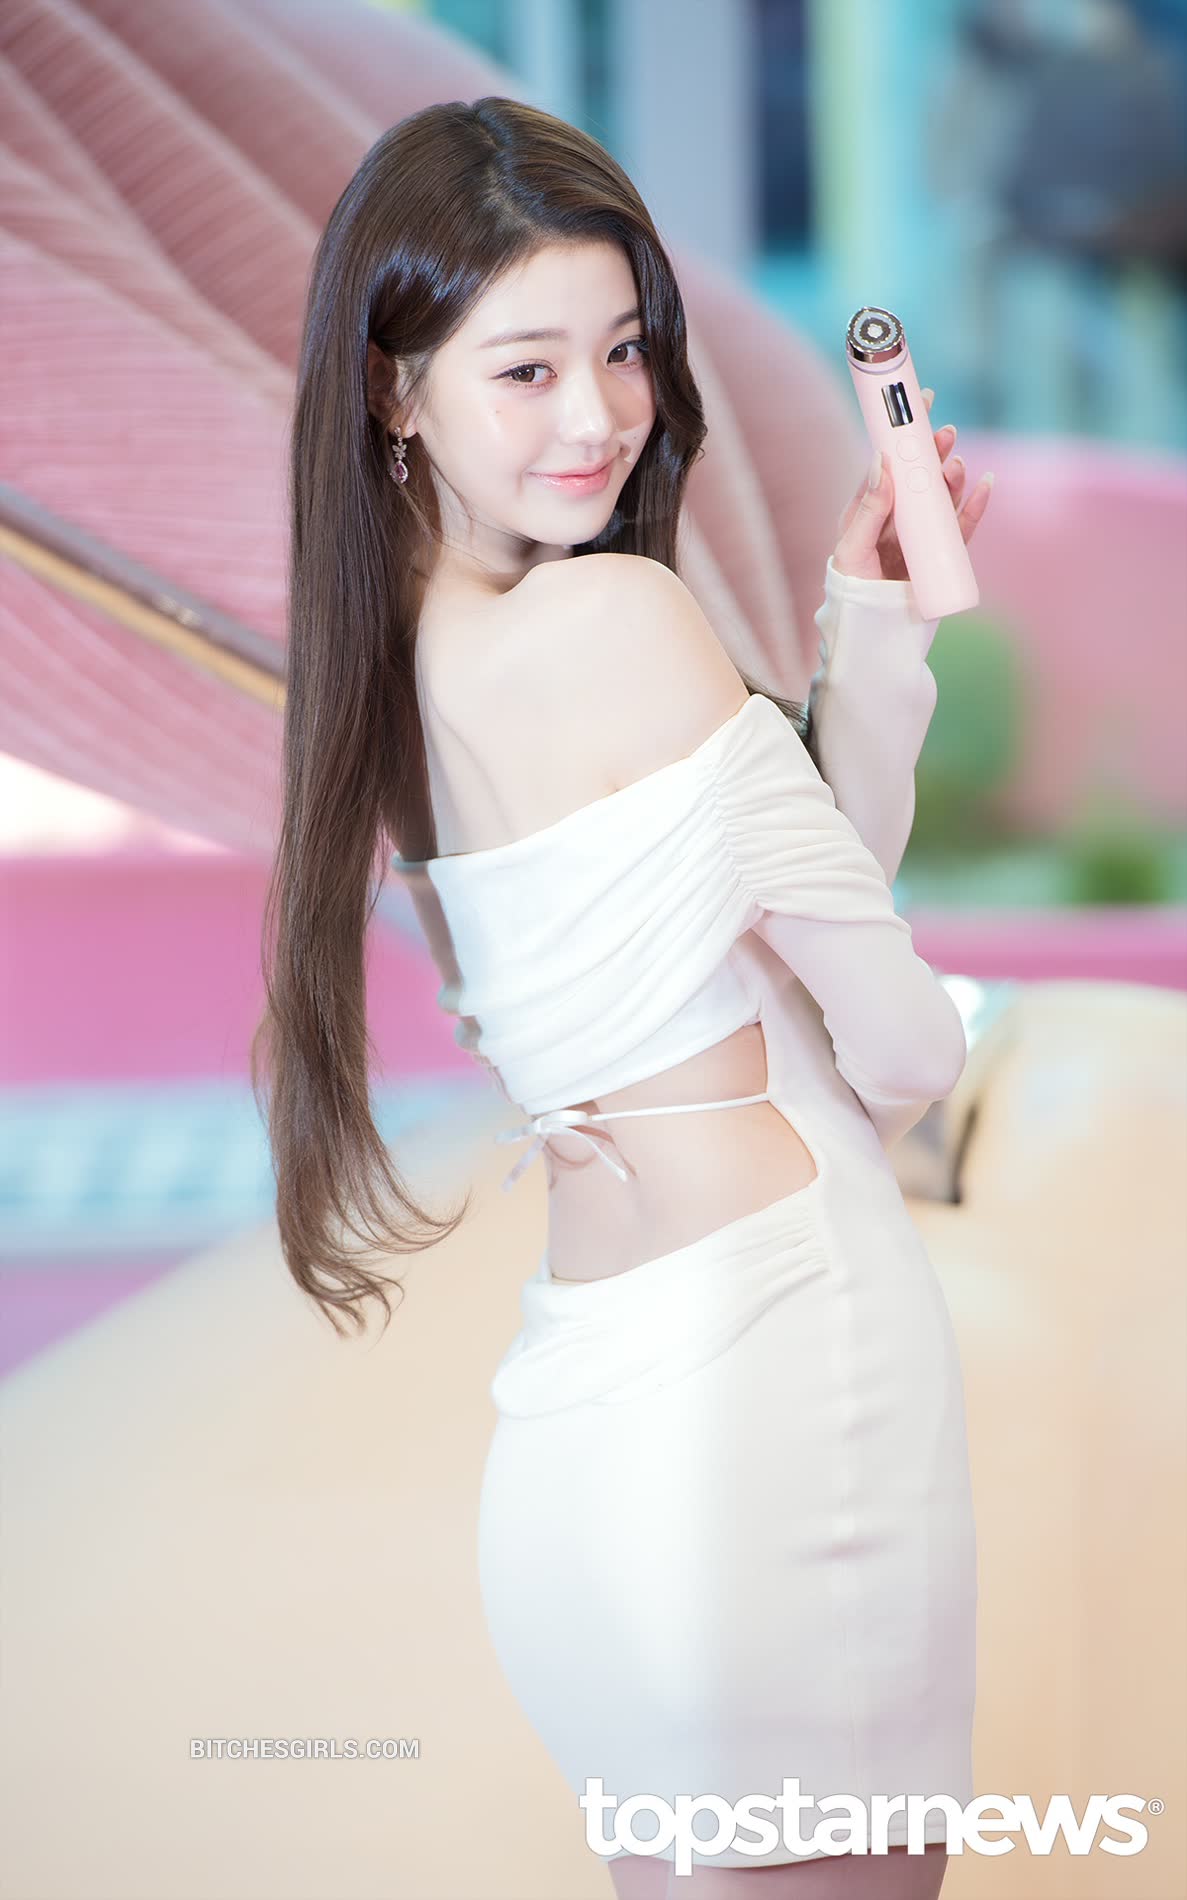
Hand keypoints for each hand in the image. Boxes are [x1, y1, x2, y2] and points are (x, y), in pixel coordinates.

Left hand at [832, 388, 993, 581]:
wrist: (872, 634)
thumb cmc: (852, 593)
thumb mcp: (854, 549)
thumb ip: (869, 509)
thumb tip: (882, 461)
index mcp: (869, 510)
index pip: (887, 464)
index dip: (902, 433)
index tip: (919, 402)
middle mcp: (897, 518)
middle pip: (918, 476)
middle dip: (932, 453)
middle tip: (944, 433)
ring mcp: (921, 535)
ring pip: (941, 498)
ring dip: (952, 478)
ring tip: (957, 465)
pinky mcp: (941, 555)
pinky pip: (961, 528)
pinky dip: (975, 507)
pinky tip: (985, 487)